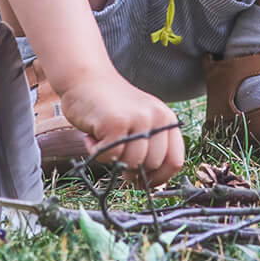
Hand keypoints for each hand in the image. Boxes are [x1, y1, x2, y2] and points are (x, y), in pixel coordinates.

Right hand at [57, 71, 184, 187]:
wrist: (84, 78)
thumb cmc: (110, 104)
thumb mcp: (140, 121)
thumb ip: (150, 145)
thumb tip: (152, 182)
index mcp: (166, 119)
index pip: (175, 160)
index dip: (160, 178)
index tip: (145, 182)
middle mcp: (156, 117)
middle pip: (152, 165)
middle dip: (133, 169)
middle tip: (116, 156)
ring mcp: (137, 119)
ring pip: (132, 163)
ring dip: (112, 159)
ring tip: (103, 139)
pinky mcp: (116, 123)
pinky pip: (110, 156)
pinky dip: (96, 152)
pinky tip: (93, 136)